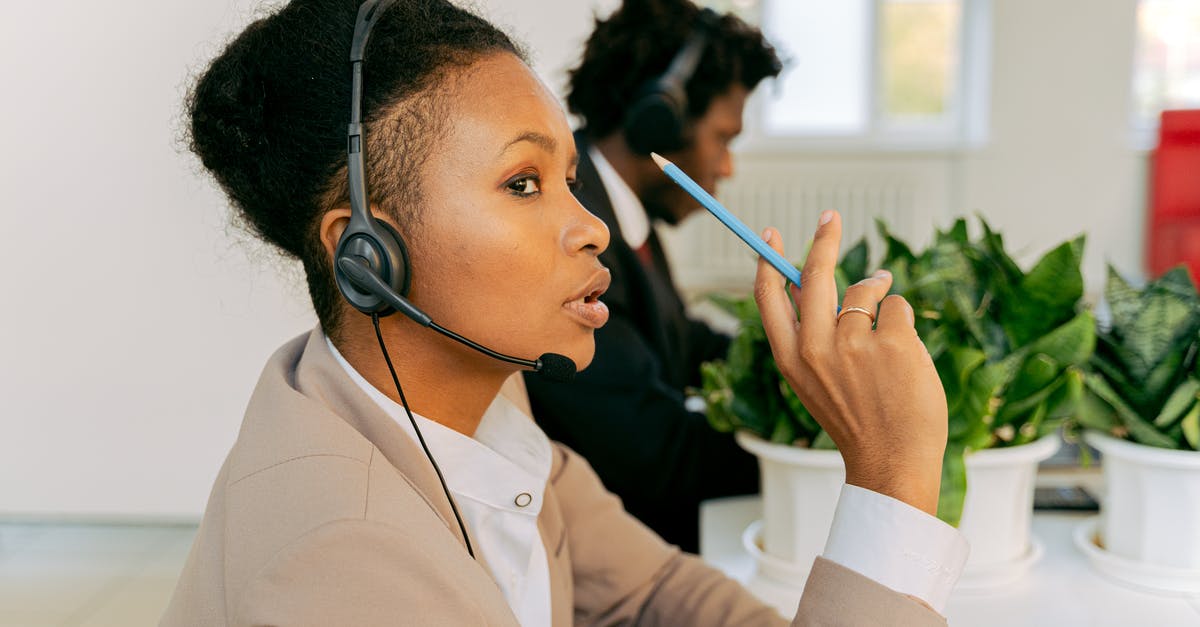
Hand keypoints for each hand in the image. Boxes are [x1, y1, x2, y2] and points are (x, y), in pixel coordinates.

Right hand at [754, 211, 947, 515]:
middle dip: (824, 240)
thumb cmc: (857, 419)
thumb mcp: (817, 380)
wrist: (892, 462)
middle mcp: (816, 347)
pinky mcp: (895, 342)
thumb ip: (814, 335)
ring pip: (865, 291)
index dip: (769, 260)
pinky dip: (905, 323)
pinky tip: (906, 356)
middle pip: (816, 273)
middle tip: (830, 218)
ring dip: (878, 298)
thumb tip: (822, 281)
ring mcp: (855, 344)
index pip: (770, 297)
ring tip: (887, 335)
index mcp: (791, 358)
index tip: (773, 232)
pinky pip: (898, 306)